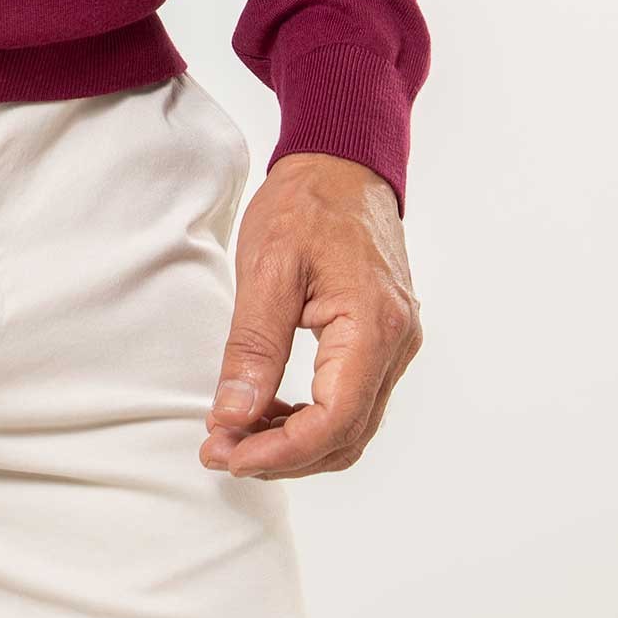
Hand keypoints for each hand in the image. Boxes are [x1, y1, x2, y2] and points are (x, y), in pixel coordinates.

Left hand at [200, 152, 422, 478]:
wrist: (343, 162)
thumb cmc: (307, 202)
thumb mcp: (267, 268)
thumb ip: (253, 348)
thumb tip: (232, 418)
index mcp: (373, 326)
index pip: (334, 422)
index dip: (279, 452)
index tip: (225, 453)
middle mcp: (396, 345)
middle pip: (345, 436)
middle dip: (282, 456)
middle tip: (220, 450)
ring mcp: (396, 345)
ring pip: (352, 426)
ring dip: (296, 443)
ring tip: (237, 434)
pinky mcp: (384, 340)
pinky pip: (353, 399)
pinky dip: (312, 418)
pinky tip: (269, 408)